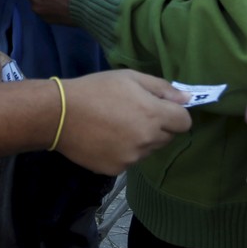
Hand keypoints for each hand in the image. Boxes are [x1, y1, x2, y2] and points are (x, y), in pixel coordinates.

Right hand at [56, 69, 190, 174]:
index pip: (184, 122)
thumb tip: (187, 99)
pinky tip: (105, 139)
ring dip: (140, 140)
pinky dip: (123, 151)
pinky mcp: (116, 169)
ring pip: (148, 150)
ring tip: (116, 126)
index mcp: (154, 115)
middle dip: (158, 127)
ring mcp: (132, 158)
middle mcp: (147, 140)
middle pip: (167, 137)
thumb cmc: (96, 89)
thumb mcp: (130, 78)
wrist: (59, 114)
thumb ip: (162, 88)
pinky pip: (129, 160)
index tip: (162, 108)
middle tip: (134, 114)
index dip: (176, 114)